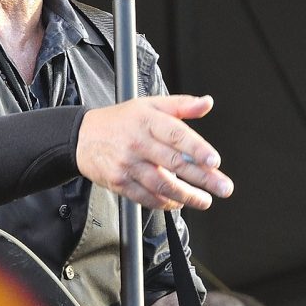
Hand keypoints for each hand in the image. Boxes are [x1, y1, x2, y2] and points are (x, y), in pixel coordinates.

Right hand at [75, 94, 232, 209]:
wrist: (82, 137)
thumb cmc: (120, 121)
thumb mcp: (149, 106)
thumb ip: (181, 105)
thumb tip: (207, 103)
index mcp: (147, 120)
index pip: (176, 134)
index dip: (197, 149)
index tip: (214, 161)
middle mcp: (137, 142)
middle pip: (174, 163)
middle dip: (203, 178)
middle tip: (223, 187)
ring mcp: (127, 164)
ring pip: (161, 184)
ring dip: (186, 196)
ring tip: (204, 200)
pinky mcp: (119, 182)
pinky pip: (145, 197)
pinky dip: (164, 203)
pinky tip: (178, 203)